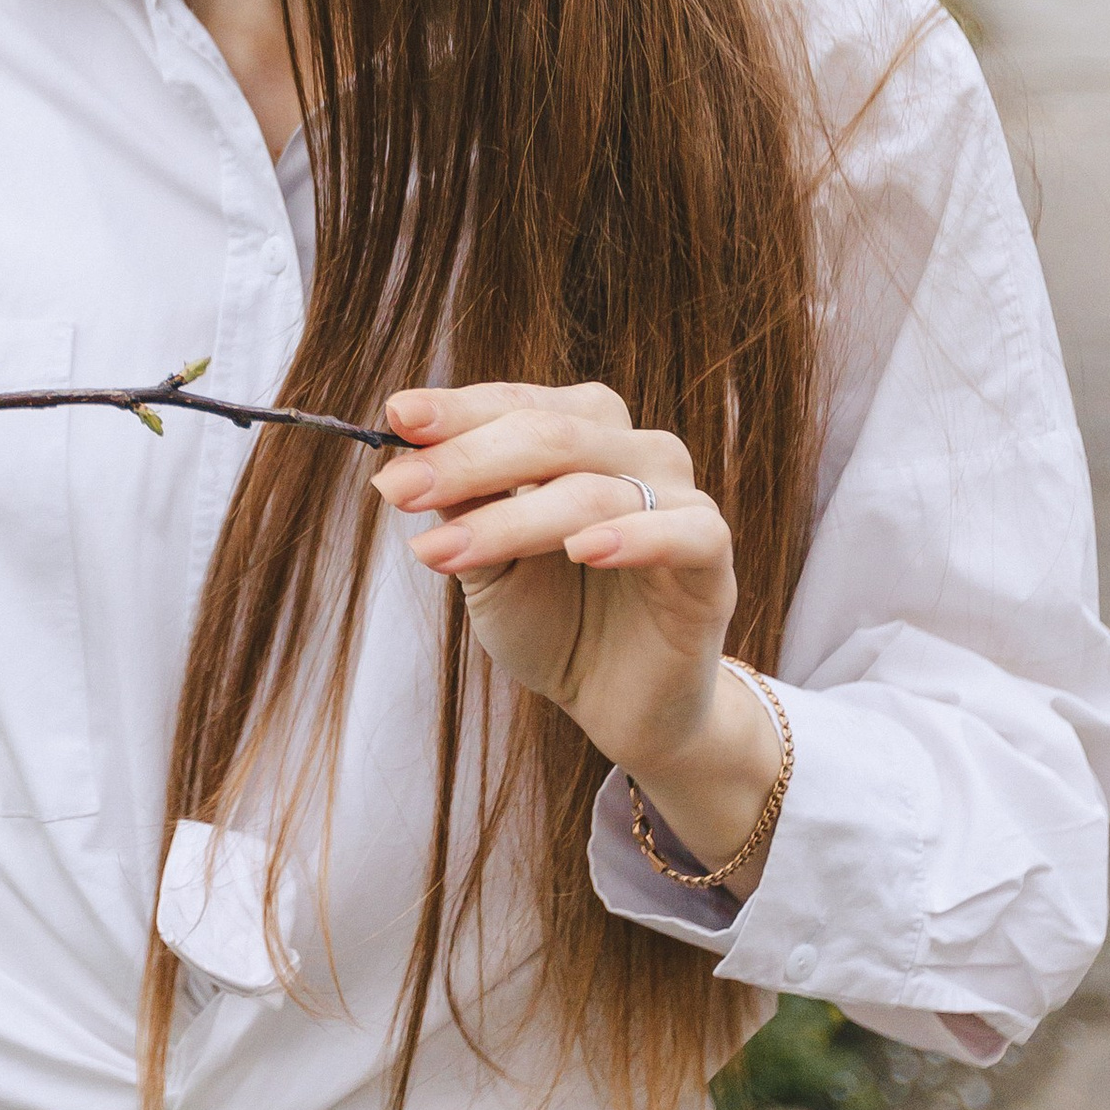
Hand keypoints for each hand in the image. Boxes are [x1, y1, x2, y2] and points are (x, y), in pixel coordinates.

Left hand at [371, 380, 780, 877]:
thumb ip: (462, 511)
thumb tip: (403, 461)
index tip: (396, 417)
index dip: (458, 410)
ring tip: (445, 550)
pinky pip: (684, 532)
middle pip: (550, 434)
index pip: (518, 404)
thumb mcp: (489, 566)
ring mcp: (680, 500)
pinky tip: (582, 549)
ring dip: (513, 518)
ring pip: (596, 487)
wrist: (617, 705)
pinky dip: (632, 535)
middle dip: (467, 460)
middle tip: (400, 490)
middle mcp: (636, 451)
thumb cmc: (553, 621)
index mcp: (583, 434)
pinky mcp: (713, 561)